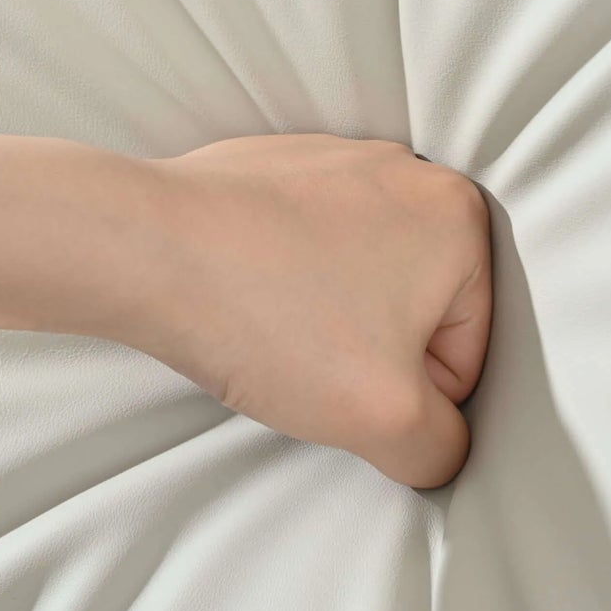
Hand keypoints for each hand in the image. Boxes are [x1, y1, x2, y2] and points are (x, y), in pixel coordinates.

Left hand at [141, 134, 492, 488]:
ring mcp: (338, 161)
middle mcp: (406, 173)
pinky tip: (246, 297)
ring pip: (357, 282)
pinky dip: (283, 282)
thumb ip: (440, 449)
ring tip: (272, 327)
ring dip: (323, 320)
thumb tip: (435, 447)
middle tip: (307, 358)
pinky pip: (305, 249)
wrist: (144, 248)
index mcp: (458, 217)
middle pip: (414, 314)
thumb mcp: (385, 419)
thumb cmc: (269, 317)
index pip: (465, 355)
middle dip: (368, 353)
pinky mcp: (279, 166)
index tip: (345, 382)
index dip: (407, 397)